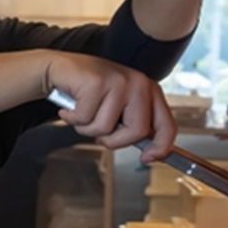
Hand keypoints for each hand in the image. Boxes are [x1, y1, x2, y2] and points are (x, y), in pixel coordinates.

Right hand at [43, 51, 175, 161]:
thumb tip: (150, 153)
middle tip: (99, 129)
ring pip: (106, 129)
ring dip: (87, 128)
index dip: (161, 147)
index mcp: (149, 90)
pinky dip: (72, 118)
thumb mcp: (120, 108)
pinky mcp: (97, 82)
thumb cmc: (89, 91)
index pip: (167, 125)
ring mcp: (119, 81)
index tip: (147, 158)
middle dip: (113, 140)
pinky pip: (85, 119)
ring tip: (82, 111)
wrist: (60, 69)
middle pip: (137, 132)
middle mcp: (139, 83)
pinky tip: (71, 105)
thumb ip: (135, 125)